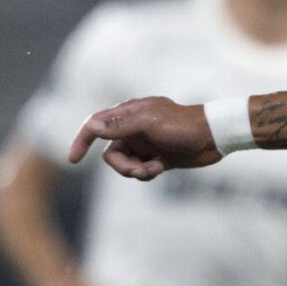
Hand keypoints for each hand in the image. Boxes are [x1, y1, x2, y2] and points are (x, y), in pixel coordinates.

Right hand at [70, 97, 219, 179]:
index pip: (95, 125)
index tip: (74, 160)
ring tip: (153, 170)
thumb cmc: (182, 126)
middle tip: (138, 171)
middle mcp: (133, 127)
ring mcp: (144, 143)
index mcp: (128, 113)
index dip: (81, 140)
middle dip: (121, 165)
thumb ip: (120, 125)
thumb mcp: (149, 124)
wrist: (213, 137)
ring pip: (125, 163)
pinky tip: (162, 168)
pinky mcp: (156, 156)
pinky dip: (147, 172)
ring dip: (135, 171)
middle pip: (110, 152)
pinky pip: (140, 169)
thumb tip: (93, 125)